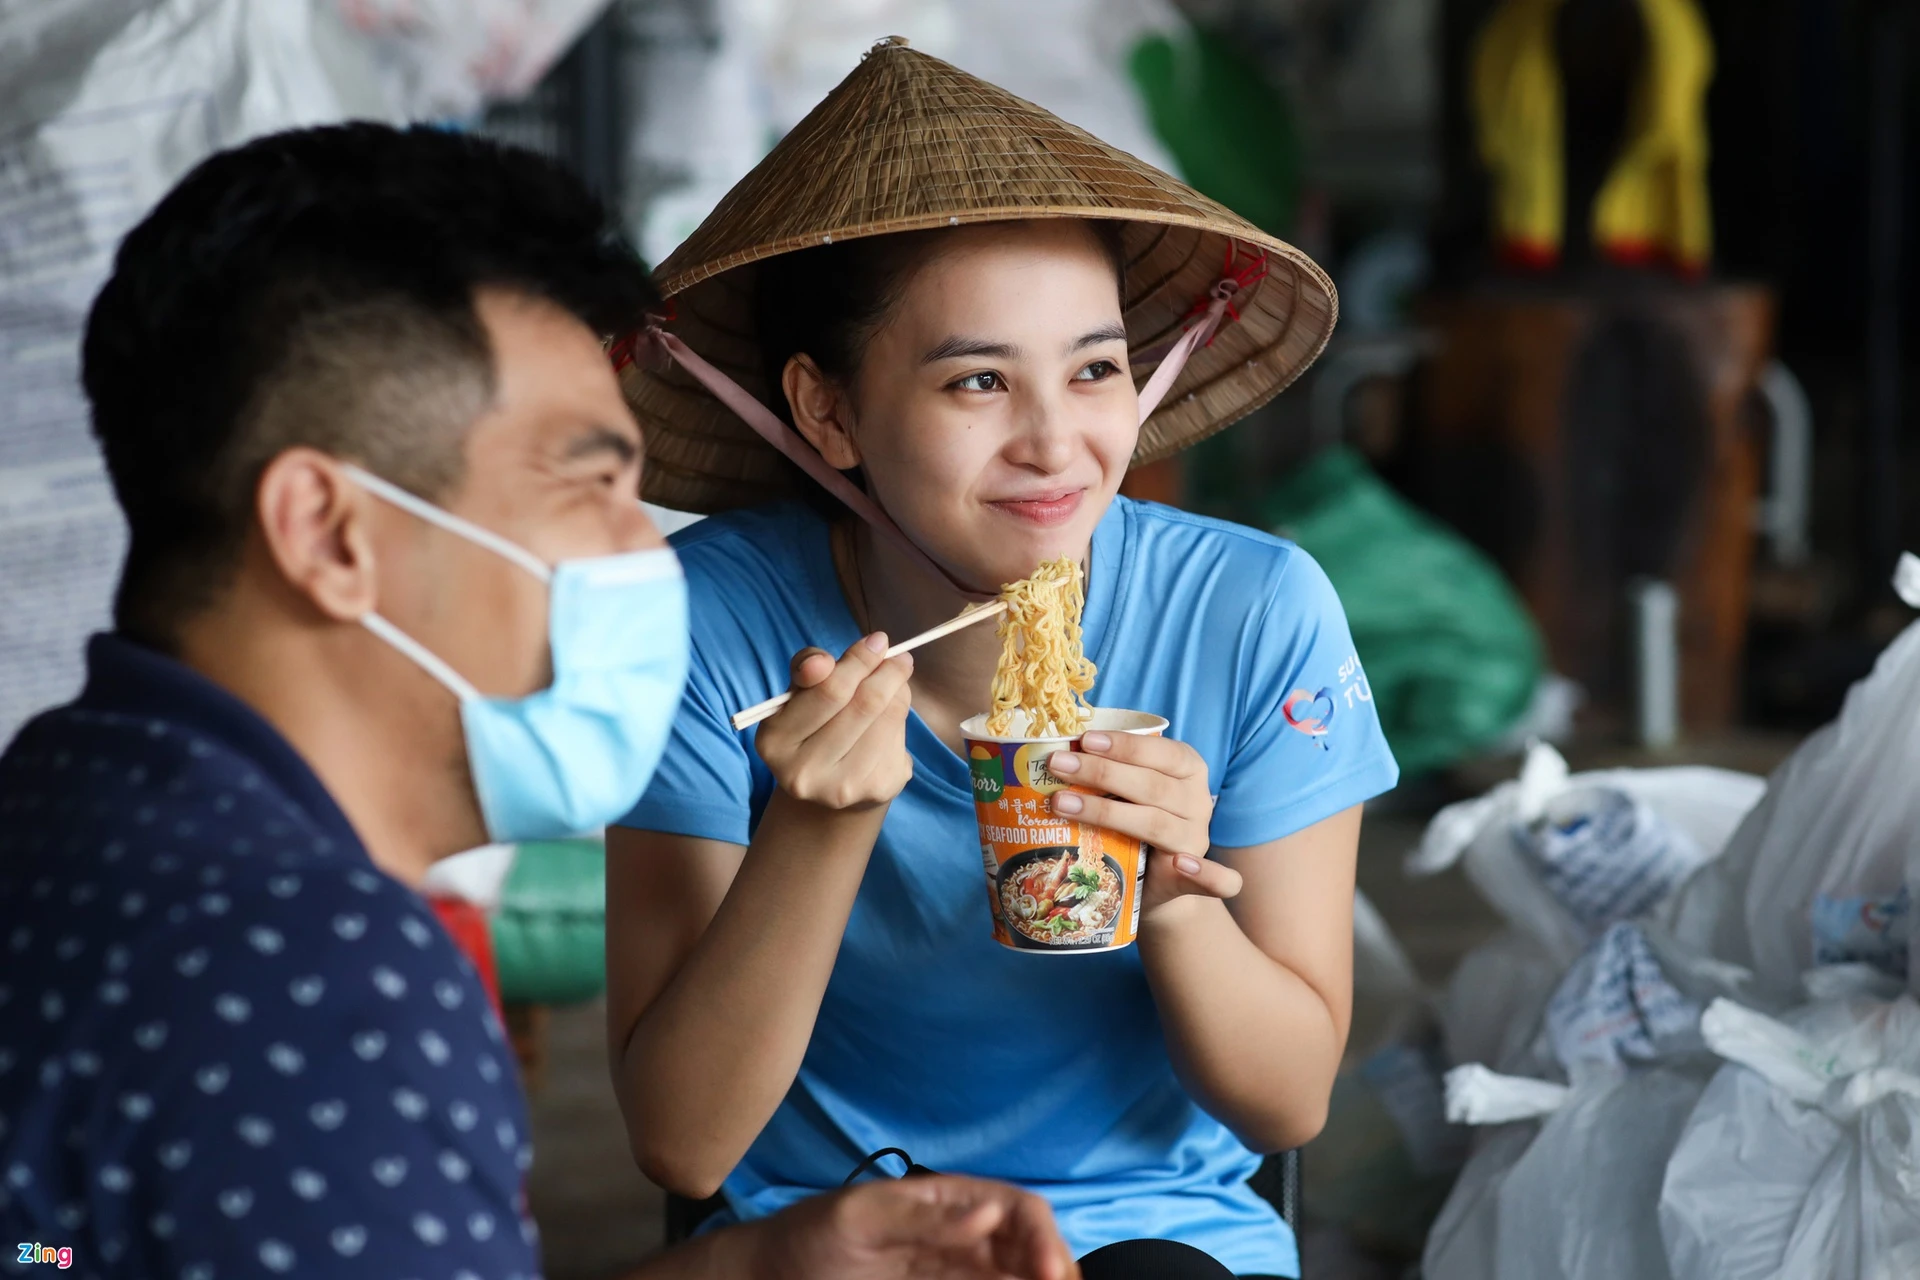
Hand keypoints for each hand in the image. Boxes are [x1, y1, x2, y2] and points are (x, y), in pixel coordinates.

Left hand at [745, 1177, 1079, 1279]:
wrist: (770, 1277)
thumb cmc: (810, 1236)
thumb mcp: (860, 1217)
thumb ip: (924, 1217)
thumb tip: (991, 1212)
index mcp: (951, 1201)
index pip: (1019, 1210)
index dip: (1043, 1238)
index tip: (1048, 1274)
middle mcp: (964, 1236)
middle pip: (1031, 1249)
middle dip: (1055, 1269)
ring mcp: (955, 1273)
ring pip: (1016, 1278)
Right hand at [755, 634, 913, 810]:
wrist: (830, 782)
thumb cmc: (815, 723)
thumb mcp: (800, 693)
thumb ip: (807, 668)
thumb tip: (822, 662)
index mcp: (774, 740)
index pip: (828, 690)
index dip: (859, 661)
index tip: (879, 642)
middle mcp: (803, 772)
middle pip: (864, 704)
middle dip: (888, 673)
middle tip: (901, 658)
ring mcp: (841, 788)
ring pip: (888, 720)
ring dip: (899, 695)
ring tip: (895, 686)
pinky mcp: (874, 792)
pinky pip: (900, 740)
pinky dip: (900, 722)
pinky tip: (888, 722)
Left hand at [1045, 732, 1239, 917]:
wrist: (1153, 881)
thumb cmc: (1133, 822)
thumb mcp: (1126, 788)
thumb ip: (1107, 770)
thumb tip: (1058, 753)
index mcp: (1186, 767)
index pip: (1158, 751)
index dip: (1123, 745)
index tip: (1085, 740)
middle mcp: (1196, 799)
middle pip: (1150, 785)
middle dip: (1101, 772)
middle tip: (1058, 765)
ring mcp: (1195, 837)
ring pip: (1155, 823)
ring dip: (1106, 813)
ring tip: (1062, 804)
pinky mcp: (1193, 877)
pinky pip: (1216, 878)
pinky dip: (1204, 873)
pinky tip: (1181, 865)